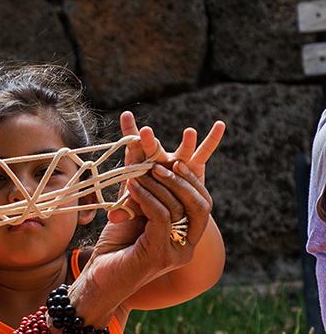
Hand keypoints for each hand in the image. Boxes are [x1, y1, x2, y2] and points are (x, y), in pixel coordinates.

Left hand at [77, 160, 213, 323]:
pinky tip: (132, 186)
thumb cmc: (114, 249)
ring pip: (179, 208)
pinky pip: (161, 216)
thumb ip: (141, 189)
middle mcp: (186, 246)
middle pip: (201, 205)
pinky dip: (147, 197)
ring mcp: (176, 252)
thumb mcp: (131, 213)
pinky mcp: (159, 254)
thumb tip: (140, 153)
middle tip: (161, 163)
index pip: (202, 203)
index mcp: (186, 237)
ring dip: (158, 185)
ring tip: (139, 172)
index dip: (191, 180)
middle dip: (182, 180)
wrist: (98, 282)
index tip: (174, 160)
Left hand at [110, 111, 224, 221]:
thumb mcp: (136, 208)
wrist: (168, 213)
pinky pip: (204, 152)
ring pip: (181, 151)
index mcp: (141, 166)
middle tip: (146, 132)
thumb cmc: (147, 207)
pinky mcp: (193, 165)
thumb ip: (126, 209)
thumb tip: (113, 217)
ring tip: (190, 132)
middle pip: (154, 149)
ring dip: (186, 142)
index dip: (130, 132)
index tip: (126, 116)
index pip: (133, 148)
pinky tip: (220, 125)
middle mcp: (159, 160)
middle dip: (150, 141)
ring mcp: (176, 161)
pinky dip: (212, 140)